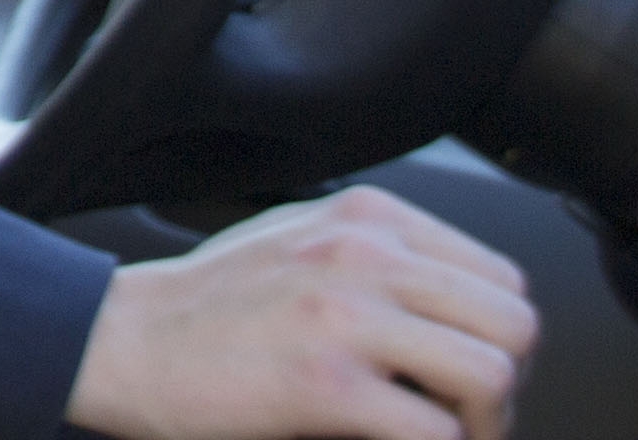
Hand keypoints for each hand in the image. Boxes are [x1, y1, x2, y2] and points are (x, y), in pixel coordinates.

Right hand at [68, 187, 536, 439]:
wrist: (124, 341)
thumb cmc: (206, 304)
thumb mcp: (301, 240)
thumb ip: (379, 256)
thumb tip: (456, 306)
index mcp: (366, 218)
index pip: (502, 277)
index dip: (499, 339)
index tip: (469, 374)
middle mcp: (364, 255)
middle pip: (513, 324)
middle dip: (506, 385)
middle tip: (468, 418)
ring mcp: (345, 317)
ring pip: (491, 373)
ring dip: (482, 424)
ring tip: (446, 436)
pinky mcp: (324, 385)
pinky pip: (435, 430)